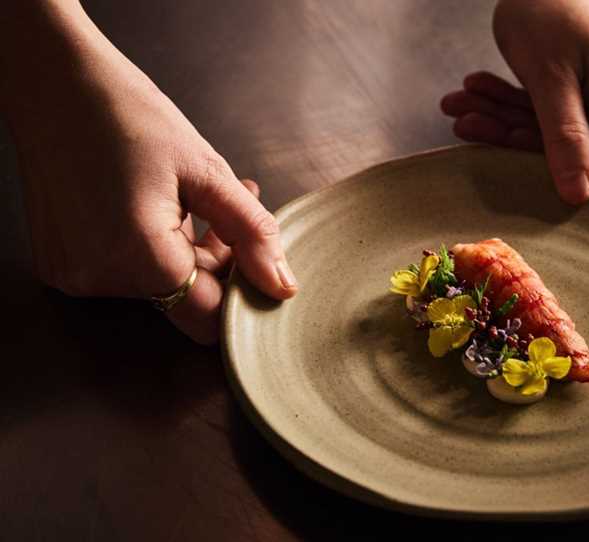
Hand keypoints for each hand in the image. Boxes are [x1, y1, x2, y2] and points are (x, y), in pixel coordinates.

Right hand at [2, 1, 296, 343]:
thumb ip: (252, 235)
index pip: (209, 318)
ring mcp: (73, 274)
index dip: (241, 294)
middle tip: (235, 211)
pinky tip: (162, 207)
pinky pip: (125, 274)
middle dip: (218, 263)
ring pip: (157, 288)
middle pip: (184, 301)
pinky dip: (151, 249)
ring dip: (188, 253)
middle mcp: (98, 277)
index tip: (256, 257)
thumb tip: (283, 288)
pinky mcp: (61, 265)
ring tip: (199, 200)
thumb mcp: (208, 173)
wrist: (56, 84)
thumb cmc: (132, 116)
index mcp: (137, 255)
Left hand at [441, 0, 588, 203]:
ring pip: (556, 133)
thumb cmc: (553, 5)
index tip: (514, 181)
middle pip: (577, 151)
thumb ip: (564, 140)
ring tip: (459, 103)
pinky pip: (553, 114)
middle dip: (512, 136)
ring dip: (503, 119)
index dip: (565, 182)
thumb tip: (578, 198)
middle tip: (463, 122)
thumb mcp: (550, 77)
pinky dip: (513, 105)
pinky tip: (475, 93)